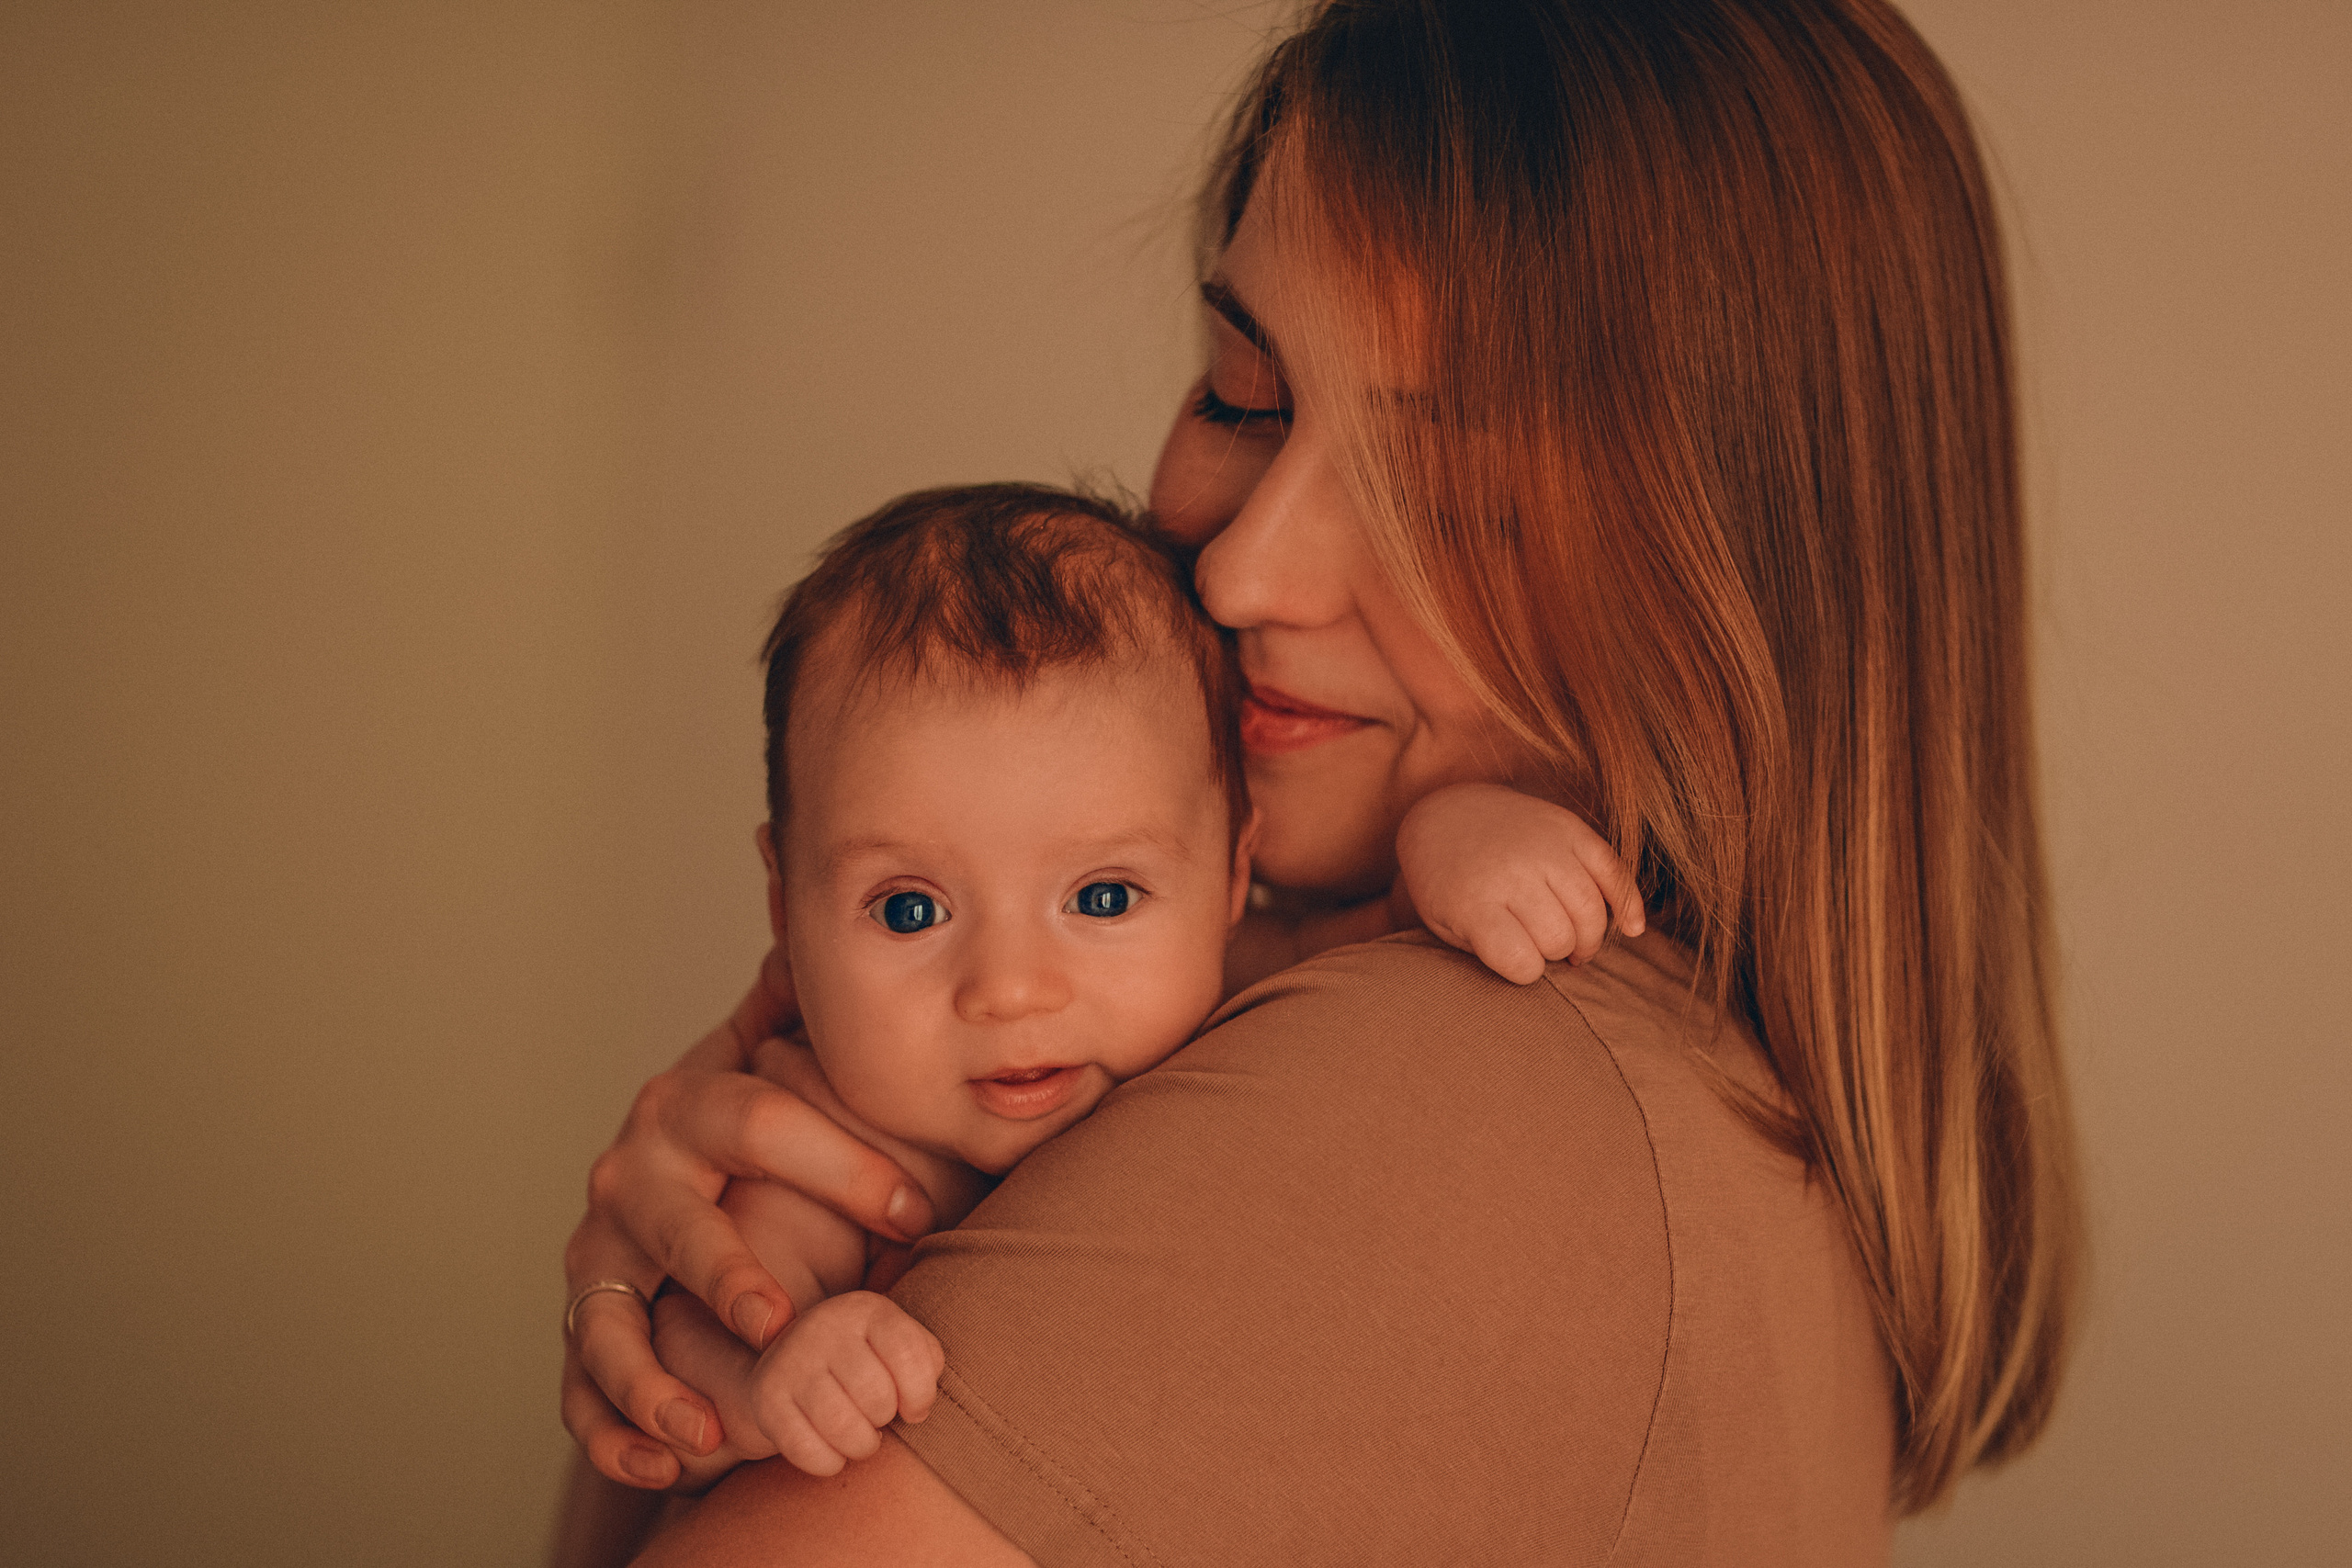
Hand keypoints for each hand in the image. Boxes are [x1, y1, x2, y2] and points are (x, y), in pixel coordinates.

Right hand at [560, 944, 940, 1488]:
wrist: (687, 1184)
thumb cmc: (759, 1128)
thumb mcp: (775, 1056)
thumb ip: (801, 999)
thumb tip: (817, 886)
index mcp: (692, 1103)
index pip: (757, 1119)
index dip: (840, 1163)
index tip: (918, 1212)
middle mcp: (635, 1176)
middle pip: (679, 1219)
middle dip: (731, 1270)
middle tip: (784, 1323)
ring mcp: (601, 1257)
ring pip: (612, 1318)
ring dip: (656, 1373)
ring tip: (710, 1420)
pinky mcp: (588, 1330)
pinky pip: (586, 1389)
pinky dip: (620, 1429)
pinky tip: (669, 1462)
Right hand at [746, 1292, 946, 1477]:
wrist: (793, 1365)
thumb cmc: (866, 1362)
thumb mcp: (897, 1346)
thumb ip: (925, 1361)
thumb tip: (917, 1405)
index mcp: (864, 1309)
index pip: (908, 1352)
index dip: (921, 1393)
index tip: (914, 1409)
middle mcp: (823, 1326)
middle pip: (876, 1395)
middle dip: (885, 1419)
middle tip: (878, 1419)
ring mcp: (789, 1361)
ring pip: (842, 1426)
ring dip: (862, 1445)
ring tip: (862, 1438)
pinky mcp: (765, 1398)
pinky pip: (807, 1450)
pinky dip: (829, 1463)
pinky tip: (834, 1452)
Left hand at [1396, 782, 1645, 983]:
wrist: (1448, 815)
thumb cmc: (1447, 885)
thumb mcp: (1446, 925)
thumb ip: (1491, 952)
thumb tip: (1547, 974)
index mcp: (1473, 900)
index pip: (1521, 961)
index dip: (1525, 971)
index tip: (1517, 962)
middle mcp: (1512, 871)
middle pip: (1559, 937)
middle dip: (1554, 953)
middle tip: (1543, 948)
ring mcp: (1544, 846)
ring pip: (1590, 911)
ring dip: (1587, 937)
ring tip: (1572, 943)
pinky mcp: (1570, 829)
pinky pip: (1614, 871)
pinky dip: (1628, 903)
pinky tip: (1632, 928)